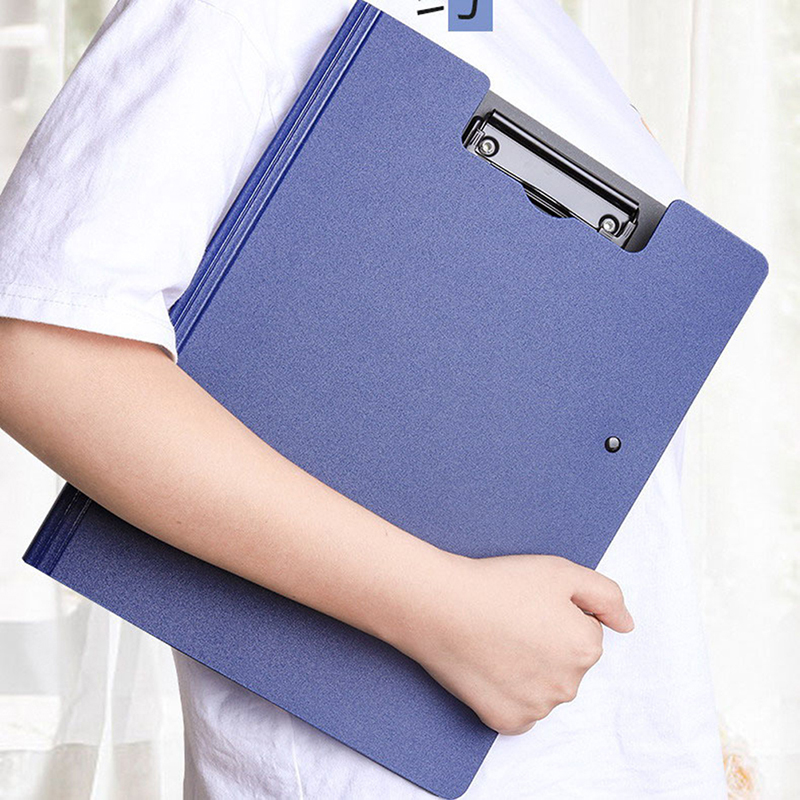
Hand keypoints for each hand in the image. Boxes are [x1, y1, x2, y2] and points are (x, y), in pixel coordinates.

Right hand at [394, 554, 633, 734]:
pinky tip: (489, 665)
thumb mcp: (560, 571)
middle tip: (509, 619)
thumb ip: (606, 595)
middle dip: (545, 643)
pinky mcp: (506, 721)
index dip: (555, 612)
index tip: (527, 603)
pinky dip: (507, 692)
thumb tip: (626, 625)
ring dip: (527, 669)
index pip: (583, 631)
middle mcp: (569, 684)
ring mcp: (537, 707)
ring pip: (543, 687)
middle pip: (565, 663)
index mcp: (586, 647)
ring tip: (495, 639)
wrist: (440, 606)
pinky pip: (519, 710)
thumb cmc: (498, 584)